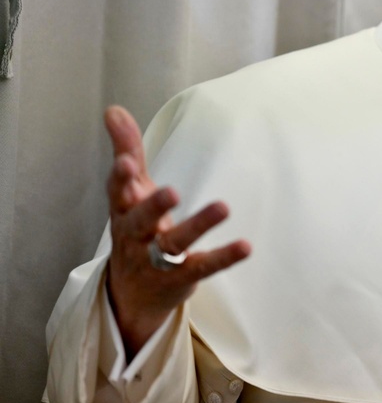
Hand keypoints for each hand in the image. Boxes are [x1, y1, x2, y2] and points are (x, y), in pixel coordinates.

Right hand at [104, 105, 250, 357]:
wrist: (132, 293)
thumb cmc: (135, 226)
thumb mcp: (129, 189)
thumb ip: (127, 148)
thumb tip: (113, 109)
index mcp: (123, 209)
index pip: (117, 192)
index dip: (121, 178)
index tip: (125, 163)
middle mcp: (136, 235)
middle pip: (141, 220)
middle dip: (154, 206)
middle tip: (172, 191)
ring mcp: (157, 259)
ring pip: (174, 243)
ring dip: (198, 225)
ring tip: (223, 207)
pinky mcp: (182, 275)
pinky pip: (203, 265)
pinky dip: (224, 256)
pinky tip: (246, 246)